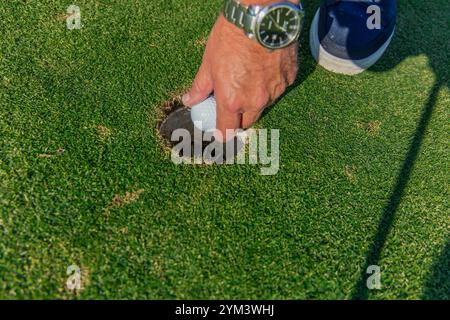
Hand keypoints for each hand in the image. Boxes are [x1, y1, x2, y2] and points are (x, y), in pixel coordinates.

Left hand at [182, 14, 297, 140]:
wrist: (261, 16)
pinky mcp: (288, 79)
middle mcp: (255, 101)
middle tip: (233, 104)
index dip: (222, 133)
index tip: (220, 132)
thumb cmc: (231, 37)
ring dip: (256, 100)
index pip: (227, 131)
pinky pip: (278, 89)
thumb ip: (200, 86)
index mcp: (232, 101)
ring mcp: (275, 92)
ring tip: (249, 79)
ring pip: (264, 105)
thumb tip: (190, 99)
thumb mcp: (209, 62)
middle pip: (247, 122)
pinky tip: (265, 68)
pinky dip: (271, 85)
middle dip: (239, 117)